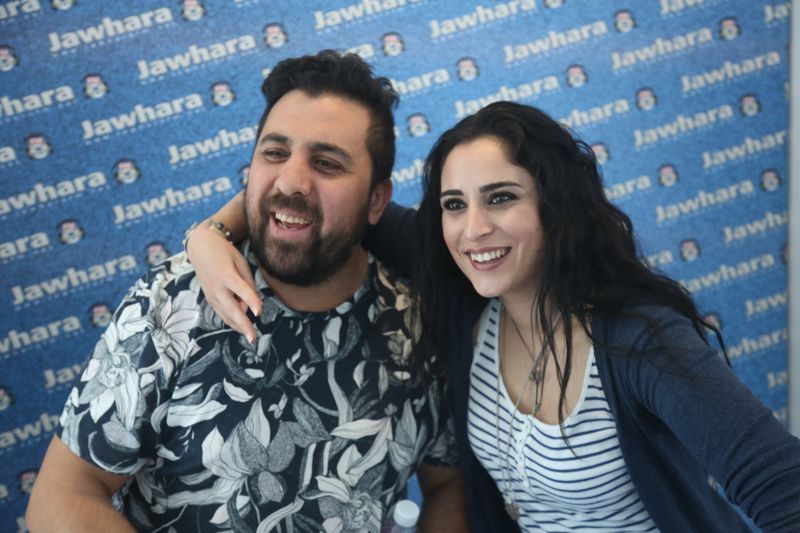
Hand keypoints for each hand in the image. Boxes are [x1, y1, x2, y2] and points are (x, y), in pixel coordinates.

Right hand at [186, 223, 260, 342]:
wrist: (200, 247)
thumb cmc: (224, 252)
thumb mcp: (240, 261)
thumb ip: (248, 282)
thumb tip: (254, 302)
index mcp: (226, 274)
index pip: (241, 290)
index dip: (251, 301)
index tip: (259, 313)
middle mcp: (216, 287)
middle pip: (231, 309)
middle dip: (243, 325)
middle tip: (253, 339)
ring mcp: (211, 294)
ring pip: (225, 315)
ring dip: (238, 326)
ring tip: (250, 335)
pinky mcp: (209, 298)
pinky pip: (221, 313)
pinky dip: (231, 321)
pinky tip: (241, 326)